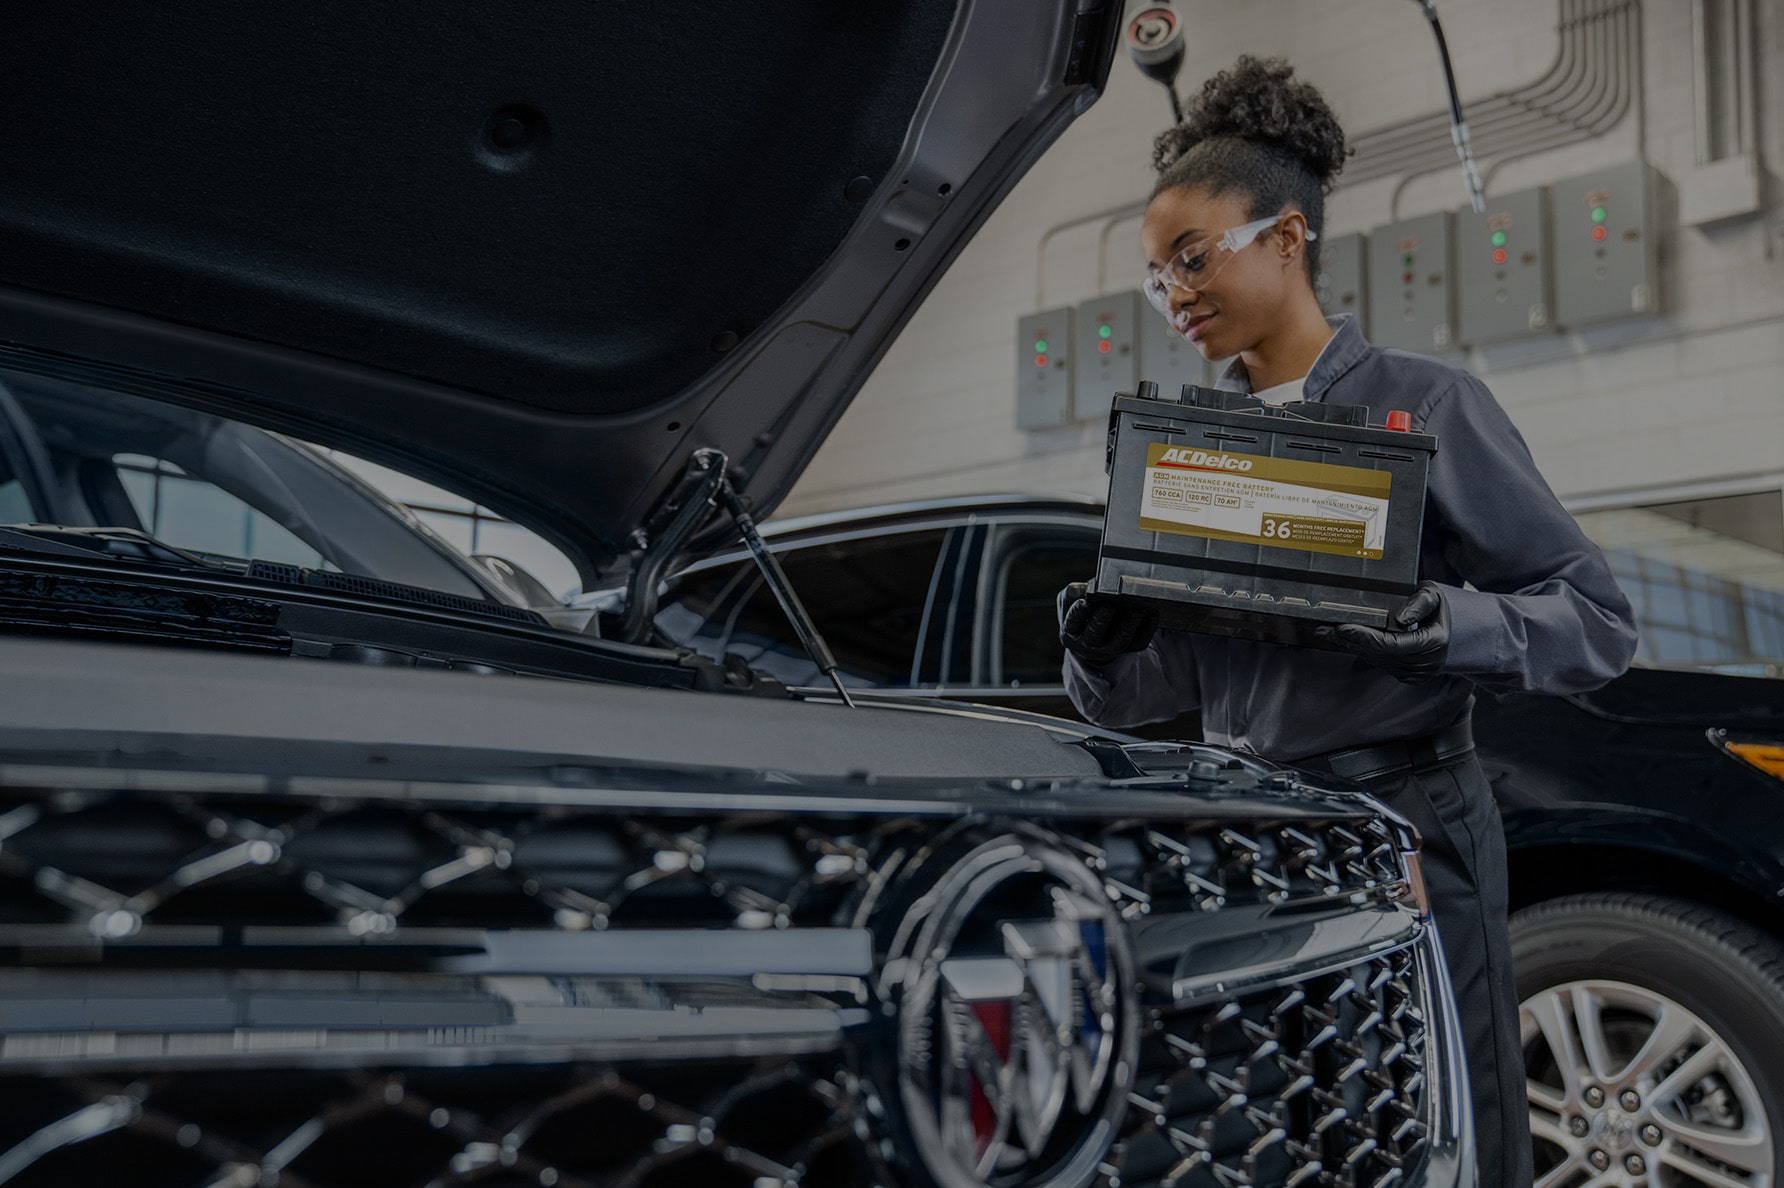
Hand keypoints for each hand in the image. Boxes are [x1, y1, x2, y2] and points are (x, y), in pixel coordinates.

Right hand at [1057, 582, 1157, 664]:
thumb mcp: (1071, 600)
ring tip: (1137, 610)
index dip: (1078, 613)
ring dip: (1128, 626)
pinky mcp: (1127, 650)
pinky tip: (1152, 616)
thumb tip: (1093, 586)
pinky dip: (1146, 630)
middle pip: (1095, 635)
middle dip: (1102, 620)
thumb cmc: (1082, 610)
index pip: (1073, 622)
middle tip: (1110, 605)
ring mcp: (1108, 650)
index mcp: (1071, 631)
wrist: (1093, 631)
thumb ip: (1076, 592)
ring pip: (1119, 642)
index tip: (1084, 602)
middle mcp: (1088, 645)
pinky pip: (1137, 643)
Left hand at [1317, 580, 1449, 683]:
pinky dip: (1363, 652)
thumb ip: (1419, 603)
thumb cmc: (1439, 608)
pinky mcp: (1408, 677)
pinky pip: (1380, 664)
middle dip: (1350, 640)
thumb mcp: (1433, 596)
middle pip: (1379, 654)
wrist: (1453, 630)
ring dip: (1352, 646)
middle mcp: (1425, 664)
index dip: (1363, 636)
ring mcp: (1417, 674)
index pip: (1390, 643)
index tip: (1341, 626)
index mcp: (1433, 643)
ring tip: (1329, 632)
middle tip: (1324, 628)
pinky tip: (1347, 641)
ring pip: (1377, 661)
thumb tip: (1401, 618)